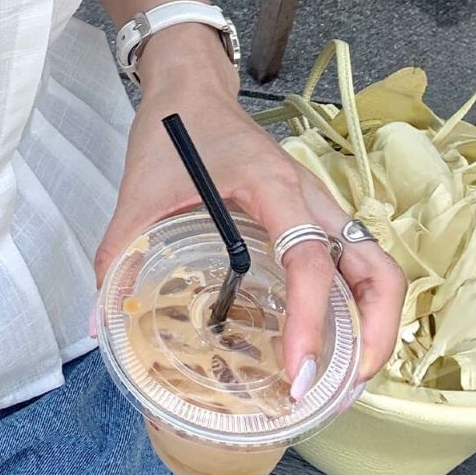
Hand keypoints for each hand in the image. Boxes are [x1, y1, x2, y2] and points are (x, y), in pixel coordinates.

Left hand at [93, 52, 405, 396]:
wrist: (190, 86)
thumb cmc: (173, 128)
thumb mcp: (140, 191)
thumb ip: (119, 252)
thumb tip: (98, 322)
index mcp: (273, 187)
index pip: (310, 258)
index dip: (311, 318)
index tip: (298, 368)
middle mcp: (310, 198)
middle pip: (377, 270)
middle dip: (375, 334)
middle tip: (338, 388)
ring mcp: (318, 205)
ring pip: (376, 266)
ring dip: (374, 324)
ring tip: (344, 377)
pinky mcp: (313, 213)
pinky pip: (354, 262)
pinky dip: (356, 304)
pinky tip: (327, 339)